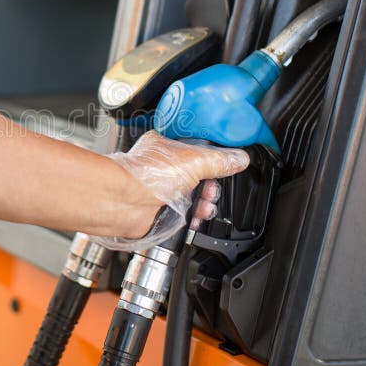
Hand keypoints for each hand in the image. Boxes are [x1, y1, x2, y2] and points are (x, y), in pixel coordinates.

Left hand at [93, 131, 249, 250]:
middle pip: (198, 178)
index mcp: (166, 147)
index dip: (213, 163)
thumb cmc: (147, 174)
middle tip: (211, 191)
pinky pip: (184, 216)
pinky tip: (195, 218)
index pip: (197, 152)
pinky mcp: (159, 211)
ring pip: (192, 198)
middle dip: (210, 188)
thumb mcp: (194, 160)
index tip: (223, 171)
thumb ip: (220, 160)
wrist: (125, 202)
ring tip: (204, 207)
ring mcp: (160, 191)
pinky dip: (193, 219)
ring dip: (204, 204)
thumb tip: (240, 158)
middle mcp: (161, 168)